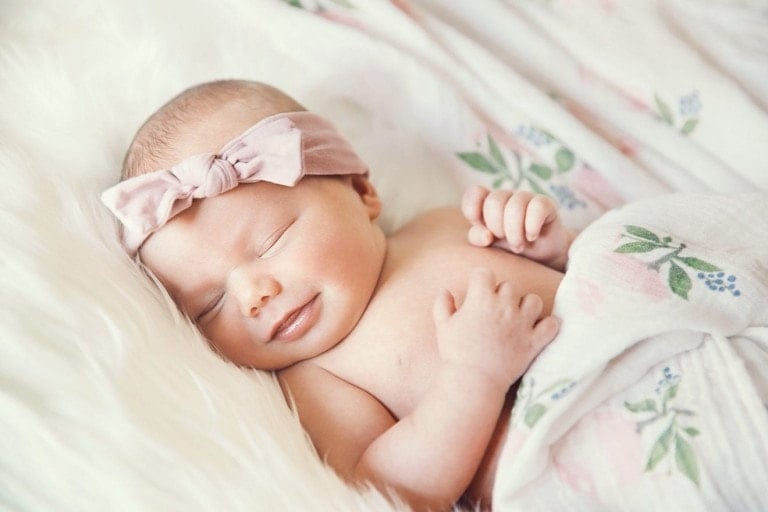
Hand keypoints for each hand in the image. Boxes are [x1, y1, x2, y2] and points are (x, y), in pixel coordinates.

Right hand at [432, 267, 558, 391]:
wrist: (474, 381)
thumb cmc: (456, 353)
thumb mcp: (442, 326)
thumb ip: (442, 305)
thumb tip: (445, 291)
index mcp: (480, 300)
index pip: (484, 273)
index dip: (479, 280)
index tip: (477, 290)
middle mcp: (504, 306)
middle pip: (509, 286)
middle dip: (502, 294)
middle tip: (495, 309)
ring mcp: (522, 323)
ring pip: (534, 300)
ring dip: (526, 305)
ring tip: (518, 316)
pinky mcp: (534, 341)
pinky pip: (551, 325)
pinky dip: (547, 325)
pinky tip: (538, 330)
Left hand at [461, 185, 573, 269]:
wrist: (540, 256)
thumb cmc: (509, 247)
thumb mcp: (489, 245)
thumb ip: (477, 237)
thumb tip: (485, 235)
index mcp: (487, 202)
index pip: (474, 193)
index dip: (473, 209)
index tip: (481, 228)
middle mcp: (506, 196)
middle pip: (494, 202)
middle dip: (497, 227)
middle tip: (504, 240)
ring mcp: (525, 197)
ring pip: (515, 206)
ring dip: (514, 233)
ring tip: (518, 246)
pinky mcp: (546, 203)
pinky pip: (537, 207)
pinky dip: (531, 227)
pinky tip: (532, 237)